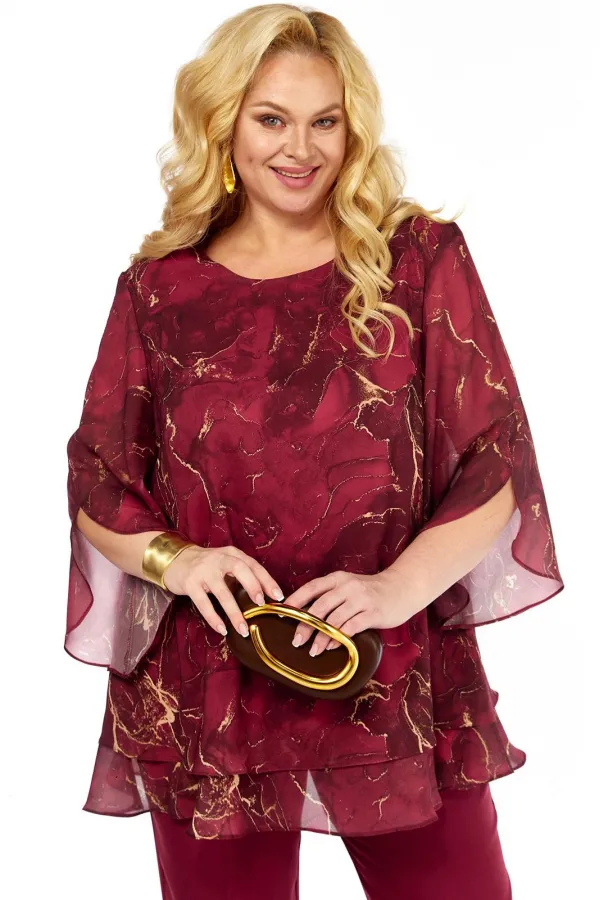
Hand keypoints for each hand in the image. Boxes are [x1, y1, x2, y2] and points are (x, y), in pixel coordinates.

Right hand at [162, 544, 284, 638]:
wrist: (176, 560)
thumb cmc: (208, 566)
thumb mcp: (226, 564)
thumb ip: (242, 575)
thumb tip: (265, 598)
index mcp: (232, 554)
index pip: (253, 565)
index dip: (267, 580)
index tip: (279, 596)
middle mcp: (219, 559)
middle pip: (240, 569)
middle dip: (253, 587)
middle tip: (262, 604)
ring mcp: (204, 571)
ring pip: (223, 592)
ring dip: (234, 612)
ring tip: (243, 630)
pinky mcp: (190, 583)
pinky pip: (203, 603)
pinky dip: (213, 617)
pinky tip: (222, 629)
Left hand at [283, 570, 421, 654]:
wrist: (401, 588)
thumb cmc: (370, 591)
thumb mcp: (349, 586)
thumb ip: (331, 595)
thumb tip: (306, 614)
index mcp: (338, 579)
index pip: (311, 588)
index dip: (295, 600)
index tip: (282, 614)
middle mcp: (347, 587)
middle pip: (319, 607)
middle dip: (305, 626)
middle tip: (296, 641)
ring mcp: (361, 599)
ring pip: (334, 620)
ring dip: (321, 638)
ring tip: (313, 650)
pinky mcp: (373, 613)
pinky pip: (351, 628)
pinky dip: (339, 639)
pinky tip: (333, 647)